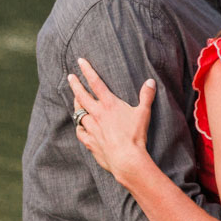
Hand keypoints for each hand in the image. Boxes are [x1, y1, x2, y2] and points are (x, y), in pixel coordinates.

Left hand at [66, 58, 154, 180]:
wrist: (126, 159)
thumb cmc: (135, 135)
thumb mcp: (143, 113)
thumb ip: (146, 96)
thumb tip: (150, 81)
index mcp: (109, 104)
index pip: (95, 83)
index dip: (87, 70)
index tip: (80, 61)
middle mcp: (97, 114)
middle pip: (81, 96)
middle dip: (75, 85)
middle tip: (70, 77)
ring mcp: (91, 128)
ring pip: (78, 113)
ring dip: (76, 105)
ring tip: (76, 100)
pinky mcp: (89, 141)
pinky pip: (80, 132)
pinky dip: (79, 127)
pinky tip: (80, 126)